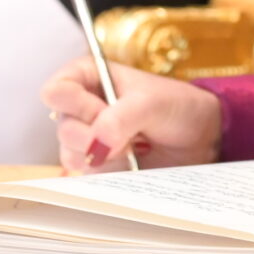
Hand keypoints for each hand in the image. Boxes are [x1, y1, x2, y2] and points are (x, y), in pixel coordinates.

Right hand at [41, 59, 222, 172]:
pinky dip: (109, 171)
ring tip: (134, 146)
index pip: (56, 91)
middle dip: (95, 136)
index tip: (104, 110)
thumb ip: (123, 116)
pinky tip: (131, 161)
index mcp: (88, 78)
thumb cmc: (176, 107)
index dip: (76, 105)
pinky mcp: (98, 164)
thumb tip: (98, 141)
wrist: (198, 139)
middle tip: (129, 134)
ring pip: (71, 155)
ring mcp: (88, 138)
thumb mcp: (153, 102)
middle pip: (62, 128)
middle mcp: (82, 108)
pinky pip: (87, 175)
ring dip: (104, 155)